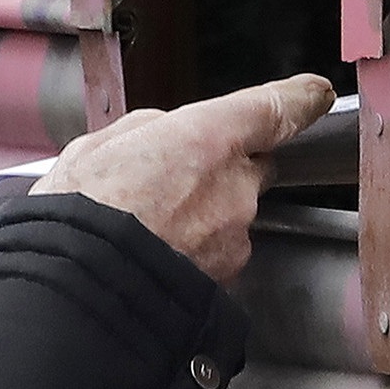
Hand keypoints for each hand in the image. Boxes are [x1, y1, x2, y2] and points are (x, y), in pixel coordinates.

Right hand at [30, 74, 338, 284]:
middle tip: (170, 183)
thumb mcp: (95, 148)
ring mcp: (234, 237)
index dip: (299, 98)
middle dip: (223, 172)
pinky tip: (155, 257)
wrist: (75, 294)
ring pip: (232, 216)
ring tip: (148, 230)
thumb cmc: (77, 220)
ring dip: (203, 217)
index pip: (276, 108)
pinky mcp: (226, 279)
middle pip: (252, 168)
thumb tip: (164, 135)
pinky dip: (195, 254)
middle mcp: (235, 186)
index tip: (313, 94)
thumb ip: (147, 131)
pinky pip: (219, 255)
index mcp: (208, 138)